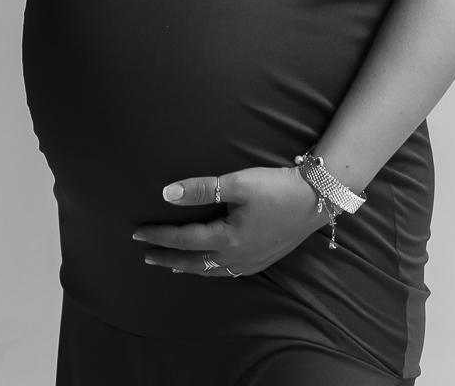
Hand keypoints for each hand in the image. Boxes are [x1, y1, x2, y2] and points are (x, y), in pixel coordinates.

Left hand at [132, 165, 323, 278]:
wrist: (317, 199)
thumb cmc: (276, 187)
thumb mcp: (237, 182)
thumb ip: (201, 189)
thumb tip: (167, 194)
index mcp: (227, 239)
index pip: (183, 239)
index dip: (159, 236)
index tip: (137, 233)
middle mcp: (237, 256)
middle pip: (194, 262)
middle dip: (168, 258)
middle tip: (147, 255)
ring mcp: (252, 261)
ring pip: (211, 271)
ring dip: (189, 267)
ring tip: (172, 266)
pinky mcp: (264, 259)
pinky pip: (229, 272)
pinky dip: (211, 270)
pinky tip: (212, 266)